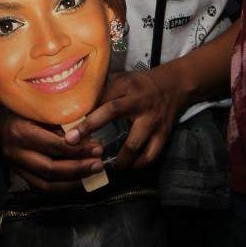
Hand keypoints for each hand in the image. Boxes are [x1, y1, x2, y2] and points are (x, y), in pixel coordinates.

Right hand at [0, 109, 104, 191]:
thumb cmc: (24, 104)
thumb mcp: (42, 108)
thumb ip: (62, 123)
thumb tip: (88, 137)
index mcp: (21, 133)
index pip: (54, 146)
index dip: (78, 150)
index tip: (98, 148)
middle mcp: (15, 152)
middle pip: (50, 169)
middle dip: (78, 169)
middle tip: (98, 164)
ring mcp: (14, 165)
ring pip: (45, 183)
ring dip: (71, 181)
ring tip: (91, 173)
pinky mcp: (17, 172)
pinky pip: (40, 185)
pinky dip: (60, 186)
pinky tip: (76, 180)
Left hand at [64, 67, 181, 168]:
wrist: (174, 85)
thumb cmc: (140, 84)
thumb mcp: (122, 80)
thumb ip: (102, 92)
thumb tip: (74, 109)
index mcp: (126, 85)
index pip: (100, 98)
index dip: (86, 117)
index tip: (70, 134)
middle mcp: (139, 101)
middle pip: (114, 112)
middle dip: (94, 130)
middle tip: (80, 149)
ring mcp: (153, 119)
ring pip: (134, 142)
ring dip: (119, 158)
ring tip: (110, 166)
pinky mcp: (164, 133)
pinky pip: (151, 155)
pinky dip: (139, 164)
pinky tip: (130, 166)